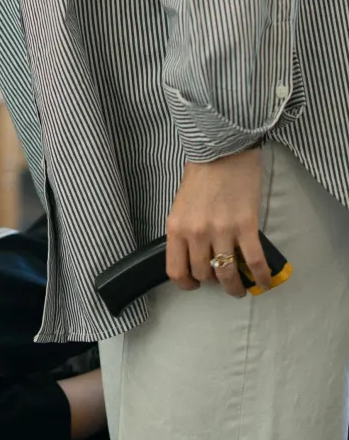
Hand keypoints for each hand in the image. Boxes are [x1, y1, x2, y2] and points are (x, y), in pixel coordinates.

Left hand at [165, 148, 268, 296]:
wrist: (223, 151)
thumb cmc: (201, 174)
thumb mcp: (181, 205)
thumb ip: (185, 230)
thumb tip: (194, 254)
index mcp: (176, 227)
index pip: (176, 270)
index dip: (187, 284)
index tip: (195, 285)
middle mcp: (197, 233)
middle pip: (204, 274)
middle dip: (213, 282)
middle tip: (222, 279)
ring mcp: (222, 231)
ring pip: (227, 273)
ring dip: (235, 287)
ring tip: (241, 288)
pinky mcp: (246, 226)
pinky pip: (254, 261)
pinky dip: (260, 276)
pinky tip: (264, 281)